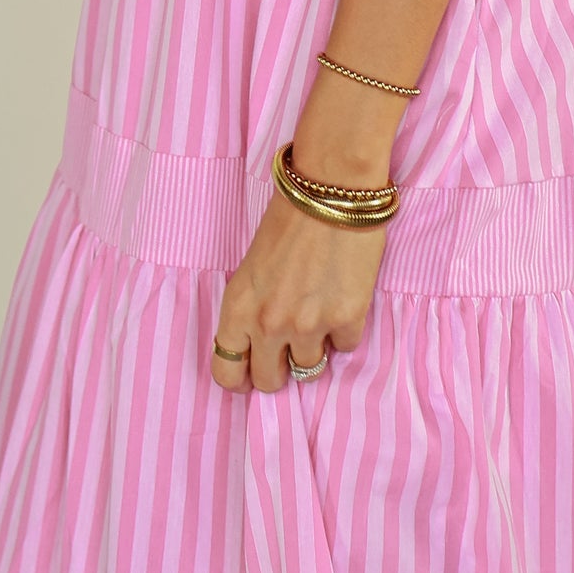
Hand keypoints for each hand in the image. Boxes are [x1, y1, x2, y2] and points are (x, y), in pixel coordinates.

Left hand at [210, 185, 389, 393]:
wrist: (331, 191)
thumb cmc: (288, 219)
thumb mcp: (251, 269)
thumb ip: (252, 310)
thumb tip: (265, 343)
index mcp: (238, 309)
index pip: (226, 373)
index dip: (240, 377)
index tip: (251, 371)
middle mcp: (269, 324)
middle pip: (269, 381)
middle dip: (279, 370)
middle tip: (289, 349)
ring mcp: (309, 325)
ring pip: (309, 369)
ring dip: (314, 348)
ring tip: (319, 314)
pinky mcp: (347, 319)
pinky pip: (345, 348)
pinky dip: (344, 331)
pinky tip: (342, 300)